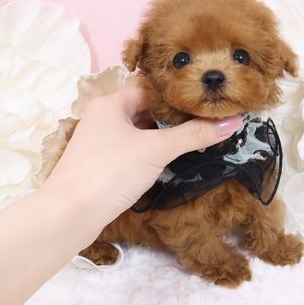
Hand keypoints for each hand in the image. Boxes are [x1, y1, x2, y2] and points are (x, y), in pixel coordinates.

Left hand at [44, 82, 241, 222]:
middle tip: (208, 120)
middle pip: (147, 110)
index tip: (207, 101)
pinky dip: (152, 152)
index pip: (152, 89)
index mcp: (111, 103)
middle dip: (175, 118)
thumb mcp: (157, 149)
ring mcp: (100, 143)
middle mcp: (103, 118)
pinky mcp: (101, 165)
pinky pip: (133, 151)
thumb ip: (194, 134)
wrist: (70, 215)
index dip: (180, 95)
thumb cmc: (111, 171)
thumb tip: (233, 121)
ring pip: (140, 132)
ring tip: (197, 138)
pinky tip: (172, 160)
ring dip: (165, 137)